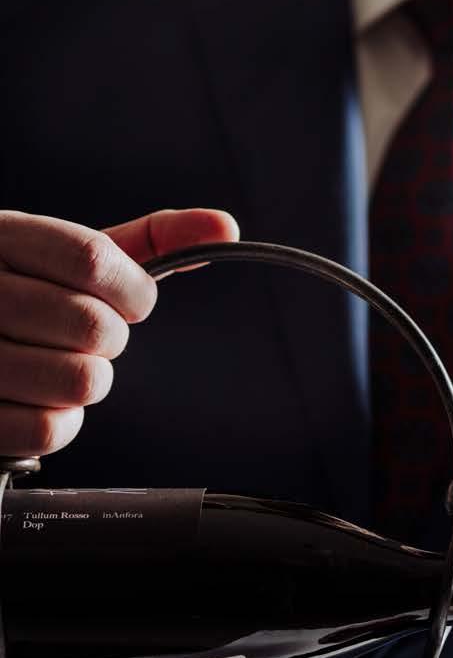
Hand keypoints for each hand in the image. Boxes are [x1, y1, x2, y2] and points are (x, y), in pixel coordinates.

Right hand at [0, 208, 238, 458]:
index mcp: (4, 237)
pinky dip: (63, 421)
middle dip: (111, 339)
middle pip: (92, 324)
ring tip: (61, 364)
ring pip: (79, 381)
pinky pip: (49, 430)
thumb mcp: (70, 254)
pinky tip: (43, 399)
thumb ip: (150, 239)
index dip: (132, 290)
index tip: (133, 301)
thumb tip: (224, 227)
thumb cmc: (24, 292)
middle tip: (88, 337)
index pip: (90, 259)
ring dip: (89, 380)